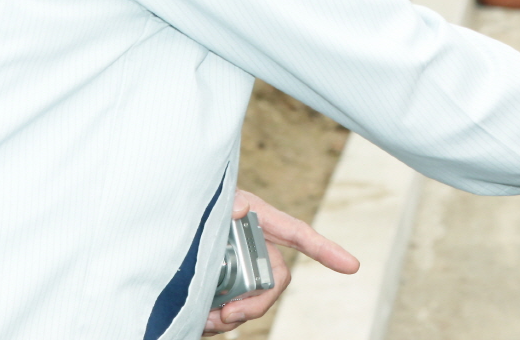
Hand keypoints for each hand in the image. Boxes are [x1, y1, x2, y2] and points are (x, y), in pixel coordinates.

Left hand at [203, 190, 359, 332]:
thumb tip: (243, 207)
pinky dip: (219, 321)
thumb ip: (225, 201)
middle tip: (228, 316)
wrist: (168, 221)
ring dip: (234, 318)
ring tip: (206, 321)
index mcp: (260, 221)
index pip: (299, 234)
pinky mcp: (223, 285)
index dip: (327, 249)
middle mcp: (257, 245)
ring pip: (254, 300)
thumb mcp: (210, 199)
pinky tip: (202, 320)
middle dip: (257, 304)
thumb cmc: (196, 203)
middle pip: (274, 281)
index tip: (351, 266)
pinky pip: (233, 308)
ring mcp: (242, 267)